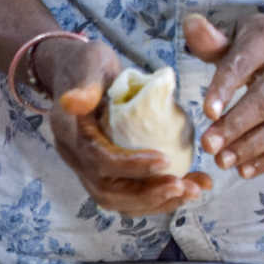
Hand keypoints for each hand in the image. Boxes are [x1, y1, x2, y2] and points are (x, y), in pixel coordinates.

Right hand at [38, 36, 212, 215]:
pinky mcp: (104, 172)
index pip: (98, 160)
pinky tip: (186, 187)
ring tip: (193, 190)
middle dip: (149, 195)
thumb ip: (85, 84)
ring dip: (157, 201)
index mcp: (69, 133)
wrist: (78, 71)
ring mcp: (87, 168)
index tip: (166, 160)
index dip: (131, 166)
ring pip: (119, 201)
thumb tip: (72, 102)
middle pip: (107, 191)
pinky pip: (128, 195)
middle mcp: (74, 157)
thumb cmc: (89, 63)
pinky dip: (157, 197)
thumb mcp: (89, 62)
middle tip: (186, 187)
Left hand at [184, 11, 263, 179]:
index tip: (207, 111)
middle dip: (235, 125)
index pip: (244, 64)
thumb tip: (189, 24)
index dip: (226, 88)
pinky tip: (243, 170)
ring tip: (221, 160)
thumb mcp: (235, 34)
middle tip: (207, 144)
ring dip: (250, 147)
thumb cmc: (256, 44)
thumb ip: (210, 39)